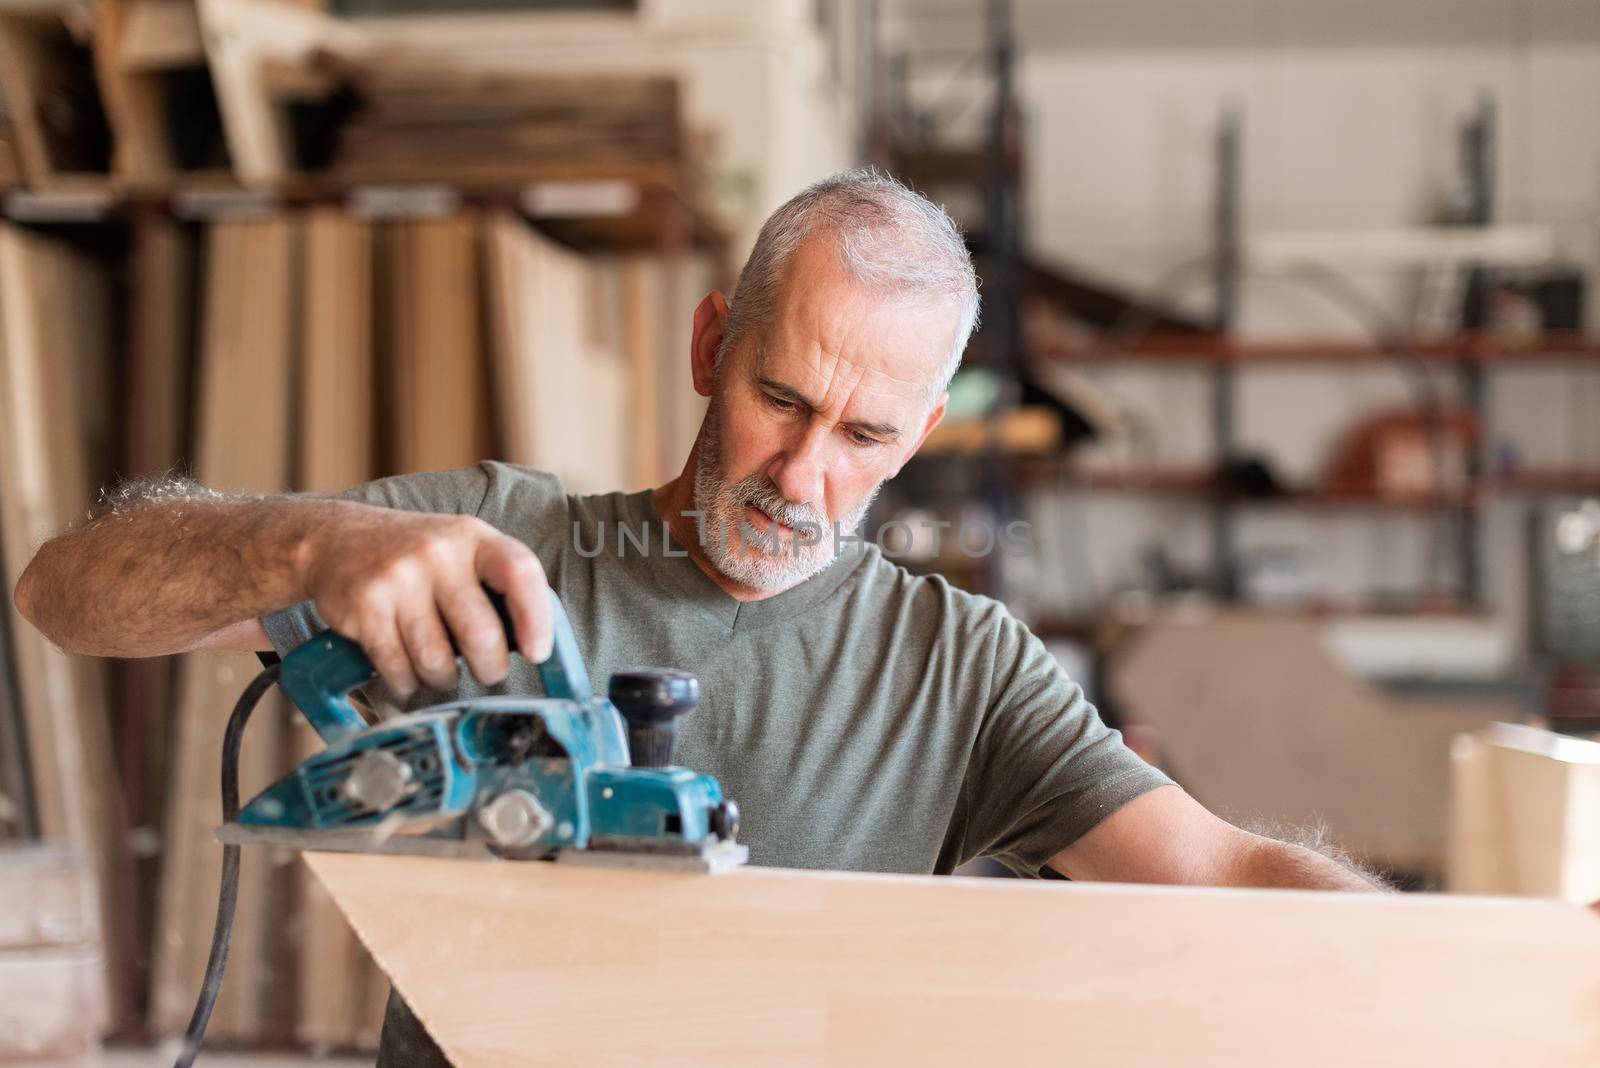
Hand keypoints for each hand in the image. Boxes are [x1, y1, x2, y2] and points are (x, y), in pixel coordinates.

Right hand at [300, 506, 552, 696]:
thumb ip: (495, 585)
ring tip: (440, 670)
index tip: (537, 653)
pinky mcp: (365, 606)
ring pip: (437, 660)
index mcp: (473, 537)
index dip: (536, 618)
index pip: (520, 572)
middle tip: (487, 672)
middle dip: (490, 668)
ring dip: (443, 679)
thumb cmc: (414, 557)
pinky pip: (398, 667)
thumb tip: (533, 645)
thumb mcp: (460, 550)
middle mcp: (437, 553)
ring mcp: (399, 578)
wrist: (334, 539)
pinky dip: (407, 682)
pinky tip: (408, 672)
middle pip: (481, 634)